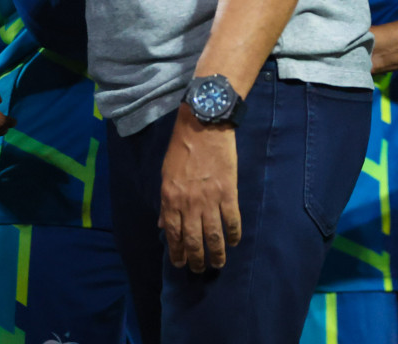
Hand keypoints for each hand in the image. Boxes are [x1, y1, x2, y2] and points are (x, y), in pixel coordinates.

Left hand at [160, 106, 242, 272]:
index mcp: (171, 199)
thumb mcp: (166, 175)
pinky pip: (232, 220)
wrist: (204, 127)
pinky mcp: (228, 193)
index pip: (174, 234)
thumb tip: (163, 225)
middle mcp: (189, 204)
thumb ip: (166, 202)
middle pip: (193, 239)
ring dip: (216, 252)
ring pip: (213, 234)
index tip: (181, 262)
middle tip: (200, 269)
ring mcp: (210, 200)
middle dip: (196, 258)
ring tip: (218, 263)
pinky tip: (234, 242)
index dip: (177, 251)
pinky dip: (233, 234)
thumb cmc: (182, 148)